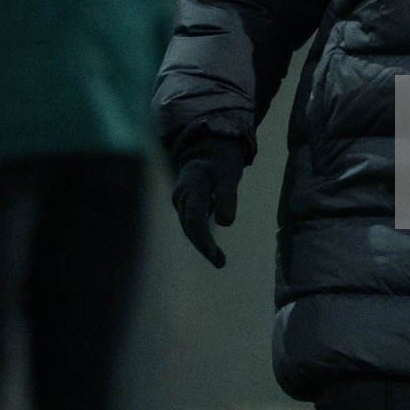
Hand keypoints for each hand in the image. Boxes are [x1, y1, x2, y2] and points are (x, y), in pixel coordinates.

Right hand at [171, 136, 247, 268]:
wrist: (207, 146)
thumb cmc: (222, 160)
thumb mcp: (229, 174)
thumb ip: (227, 196)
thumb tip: (225, 223)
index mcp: (193, 185)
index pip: (195, 219)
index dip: (204, 241)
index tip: (217, 257)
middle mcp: (181, 193)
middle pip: (189, 225)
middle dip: (203, 246)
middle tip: (221, 262)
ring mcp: (180, 197)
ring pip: (188, 224)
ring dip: (201, 242)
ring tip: (219, 258)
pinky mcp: (183, 201)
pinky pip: (189, 220)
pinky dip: (199, 233)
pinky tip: (210, 244)